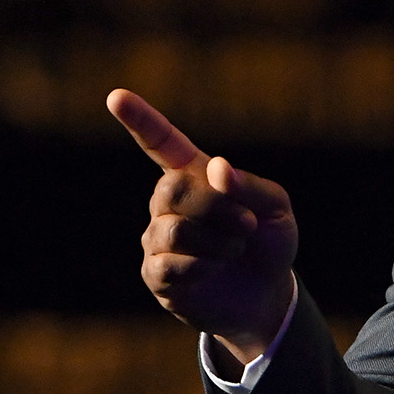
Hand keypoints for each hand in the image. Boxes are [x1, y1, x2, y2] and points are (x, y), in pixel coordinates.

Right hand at [110, 88, 299, 364]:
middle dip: (216, 206)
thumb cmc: (267, 243)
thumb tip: (217, 168)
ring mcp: (157, 238)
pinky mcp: (156, 274)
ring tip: (235, 250)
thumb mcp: (276, 209)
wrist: (266, 296)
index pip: (161, 142)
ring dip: (216, 241)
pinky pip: (168, 264)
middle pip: (172, 188)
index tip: (116, 97)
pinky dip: (201, 267)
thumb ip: (250, 186)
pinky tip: (214, 270)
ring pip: (173, 229)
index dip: (140, 120)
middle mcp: (167, 202)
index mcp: (194, 174)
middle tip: (247, 225)